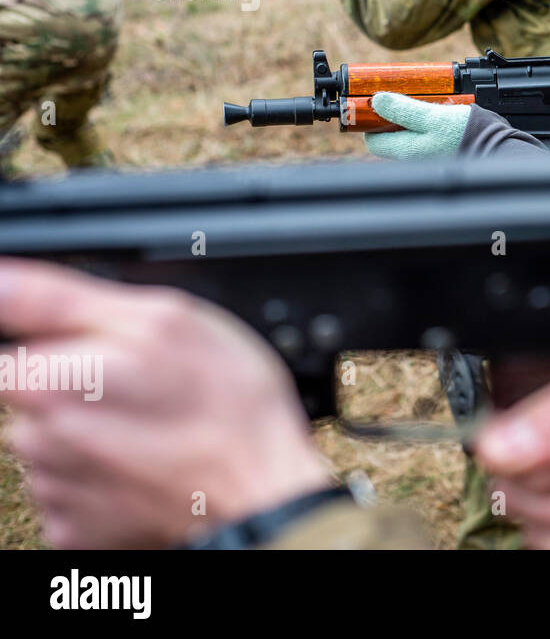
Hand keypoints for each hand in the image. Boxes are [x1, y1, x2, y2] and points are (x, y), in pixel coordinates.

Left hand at [0, 260, 331, 548]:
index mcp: (43, 380)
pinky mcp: (76, 530)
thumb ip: (61, 299)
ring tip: (159, 425)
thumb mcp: (162, 319)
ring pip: (59, 439)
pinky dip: (108, 475)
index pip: (14, 342)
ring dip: (98, 429)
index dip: (64, 337)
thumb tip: (0, 281)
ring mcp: (55, 489)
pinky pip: (78, 487)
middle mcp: (34, 439)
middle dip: (83, 382)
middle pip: (37, 391)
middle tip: (152, 383)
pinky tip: (151, 462)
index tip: (108, 350)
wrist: (263, 493)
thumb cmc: (227, 405)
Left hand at [363, 92, 471, 159]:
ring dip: (410, 117)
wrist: (494, 145)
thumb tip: (376, 101)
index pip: (373, 140)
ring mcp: (427, 154)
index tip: (376, 104)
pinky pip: (424, 134)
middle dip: (392, 116)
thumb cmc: (463, 134)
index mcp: (405, 149)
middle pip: (389, 136)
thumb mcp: (430, 116)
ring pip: (407, 134)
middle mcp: (413, 156)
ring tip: (421, 101)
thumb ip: (402, 110)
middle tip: (400, 97)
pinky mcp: (440, 149)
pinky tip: (436, 111)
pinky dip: (425, 122)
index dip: (370, 122)